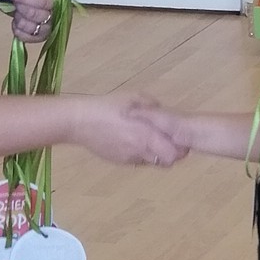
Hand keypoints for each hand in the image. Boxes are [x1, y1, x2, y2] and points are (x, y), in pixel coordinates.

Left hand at [6, 0, 54, 43]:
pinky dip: (17, 29)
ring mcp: (48, 29)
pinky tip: (18, 19)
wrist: (44, 0)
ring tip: (18, 9)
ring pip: (29, 27)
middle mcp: (56, 16)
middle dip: (20, 6)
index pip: (42, 1)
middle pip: (34, 15)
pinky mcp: (40, 38)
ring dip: (19, 17)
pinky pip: (25, 37)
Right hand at [71, 94, 186, 168]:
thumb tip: (163, 112)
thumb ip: (153, 106)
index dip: (180, 147)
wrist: (79, 122)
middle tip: (167, 140)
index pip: (175, 154)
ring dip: (155, 153)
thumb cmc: (107, 106)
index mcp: (147, 134)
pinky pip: (138, 160)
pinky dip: (140, 153)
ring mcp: (130, 158)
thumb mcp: (134, 97)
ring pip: (152, 162)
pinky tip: (130, 140)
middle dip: (171, 153)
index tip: (179, 137)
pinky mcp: (120, 161)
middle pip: (167, 162)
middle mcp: (141, 150)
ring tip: (146, 137)